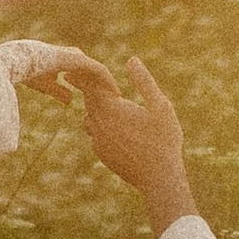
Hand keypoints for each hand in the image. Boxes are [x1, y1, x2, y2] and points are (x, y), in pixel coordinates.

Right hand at [0, 38, 119, 100]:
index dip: (94, 84)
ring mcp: (77, 56)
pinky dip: (108, 81)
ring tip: (118, 97)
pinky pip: (99, 71)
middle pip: (95, 71)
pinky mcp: (79, 60)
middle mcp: (74, 56)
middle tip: (116, 98)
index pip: (86, 72)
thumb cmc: (29, 72)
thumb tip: (70, 100)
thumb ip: (59, 91)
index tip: (102, 98)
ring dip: (109, 84)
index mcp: (66, 60)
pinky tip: (115, 93)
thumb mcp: (47, 85)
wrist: (20, 62)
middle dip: (105, 84)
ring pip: (100, 71)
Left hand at [77, 53, 197, 233]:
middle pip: (88, 102)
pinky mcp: (103, 155)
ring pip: (89, 120)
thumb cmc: (164, 139)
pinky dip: (100, 128)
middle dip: (88, 90)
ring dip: (95, 110)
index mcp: (112, 109)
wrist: (159, 178)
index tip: (73, 69)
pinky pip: (96, 136)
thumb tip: (132, 60)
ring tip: (100, 103)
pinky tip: (111, 128)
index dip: (84, 76)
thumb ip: (144, 81)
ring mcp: (99, 141)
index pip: (91, 86)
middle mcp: (100, 124)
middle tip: (78, 79)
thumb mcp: (160, 106)